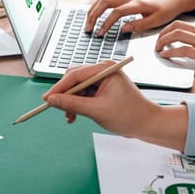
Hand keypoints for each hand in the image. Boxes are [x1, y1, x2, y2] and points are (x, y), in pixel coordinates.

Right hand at [41, 61, 185, 150]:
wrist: (147, 124)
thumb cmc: (130, 115)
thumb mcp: (96, 110)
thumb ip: (72, 104)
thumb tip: (52, 100)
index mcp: (105, 69)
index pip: (75, 75)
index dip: (59, 88)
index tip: (47, 99)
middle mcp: (103, 71)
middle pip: (74, 79)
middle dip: (65, 95)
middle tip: (57, 109)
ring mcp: (103, 80)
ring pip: (77, 88)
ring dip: (71, 102)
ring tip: (70, 117)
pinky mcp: (103, 89)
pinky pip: (83, 94)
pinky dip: (77, 104)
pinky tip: (75, 115)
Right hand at [86, 0, 194, 35]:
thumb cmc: (166, 10)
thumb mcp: (157, 21)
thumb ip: (139, 25)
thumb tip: (124, 29)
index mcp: (138, 4)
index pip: (117, 12)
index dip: (107, 23)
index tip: (101, 34)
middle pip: (105, 2)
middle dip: (94, 15)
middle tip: (88, 29)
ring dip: (93, 10)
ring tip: (88, 22)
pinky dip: (98, 6)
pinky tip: (94, 14)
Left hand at [156, 21, 194, 84]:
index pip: (186, 23)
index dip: (172, 29)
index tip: (166, 35)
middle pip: (177, 25)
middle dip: (163, 32)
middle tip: (158, 41)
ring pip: (176, 35)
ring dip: (163, 41)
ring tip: (158, 48)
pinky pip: (181, 50)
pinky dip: (169, 52)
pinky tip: (164, 55)